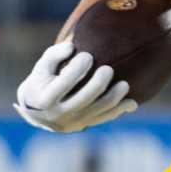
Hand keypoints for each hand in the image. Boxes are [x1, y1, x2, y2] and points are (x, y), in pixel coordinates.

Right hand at [14, 41, 135, 132]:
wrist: (39, 112)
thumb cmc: (43, 81)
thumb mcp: (41, 67)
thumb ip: (54, 54)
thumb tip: (71, 46)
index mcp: (46, 98)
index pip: (64, 83)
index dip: (77, 68)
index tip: (87, 55)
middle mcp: (59, 114)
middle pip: (84, 99)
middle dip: (99, 84)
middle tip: (108, 69)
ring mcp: (73, 122)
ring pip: (99, 110)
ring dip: (114, 97)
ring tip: (125, 84)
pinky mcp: (84, 125)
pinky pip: (105, 118)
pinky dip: (120, 111)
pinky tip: (131, 103)